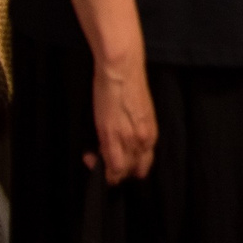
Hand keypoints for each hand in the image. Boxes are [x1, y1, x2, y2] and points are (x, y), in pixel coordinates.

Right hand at [89, 58, 157, 183]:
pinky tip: (91, 157)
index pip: (144, 165)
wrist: (122, 70)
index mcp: (151, 134)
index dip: (130, 169)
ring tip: (94, 160)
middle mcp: (143, 140)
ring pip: (120, 170)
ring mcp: (127, 139)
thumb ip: (135, 131)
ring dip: (106, 171)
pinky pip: (109, 162)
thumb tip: (126, 143)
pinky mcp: (110, 134)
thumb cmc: (130, 87)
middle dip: (117, 172)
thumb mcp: (140, 113)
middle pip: (132, 171)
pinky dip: (98, 165)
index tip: (119, 164)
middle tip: (102, 162)